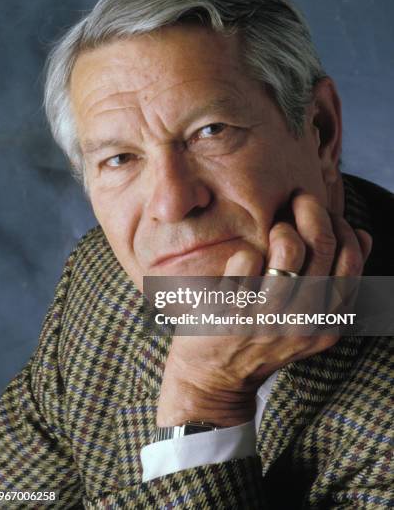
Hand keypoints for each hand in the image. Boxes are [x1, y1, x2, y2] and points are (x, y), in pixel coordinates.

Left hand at [156, 193, 371, 426]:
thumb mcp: (308, 318)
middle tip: (299, 198)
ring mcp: (266, 319)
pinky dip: (246, 251)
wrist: (214, 380)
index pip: (350, 260)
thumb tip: (363, 236)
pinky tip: (243, 260)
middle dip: (312, 209)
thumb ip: (335, 281)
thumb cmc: (262, 337)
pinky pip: (246, 259)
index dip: (341, 227)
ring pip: (287, 248)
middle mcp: (302, 322)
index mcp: (326, 322)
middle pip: (322, 245)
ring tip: (272, 230)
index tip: (325, 214)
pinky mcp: (231, 313)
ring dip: (280, 228)